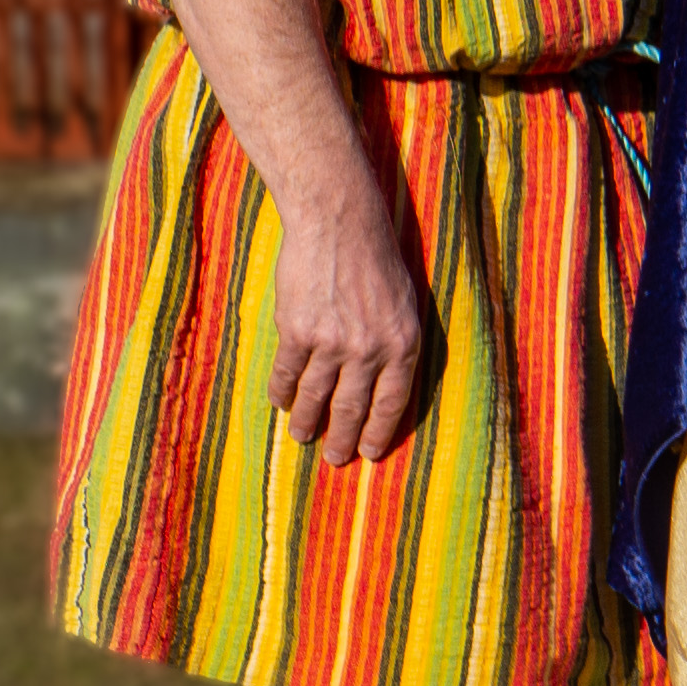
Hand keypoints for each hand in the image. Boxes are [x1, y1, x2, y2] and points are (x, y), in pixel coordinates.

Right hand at [263, 187, 438, 466]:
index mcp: (403, 343)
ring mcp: (332, 342)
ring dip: (307, 422)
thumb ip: (396, 344)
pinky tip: (281, 402)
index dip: (380, 431)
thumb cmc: (377, 262)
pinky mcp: (297, 331)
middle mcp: (370, 348)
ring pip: (315, 397)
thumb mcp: (405, 304)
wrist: (339, 226)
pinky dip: (282, 392)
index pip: (393, 402)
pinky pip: (288, 373)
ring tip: (303, 437)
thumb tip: (387, 385)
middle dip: (344, 438)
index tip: (371, 453)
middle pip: (353, 407)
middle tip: (335, 459)